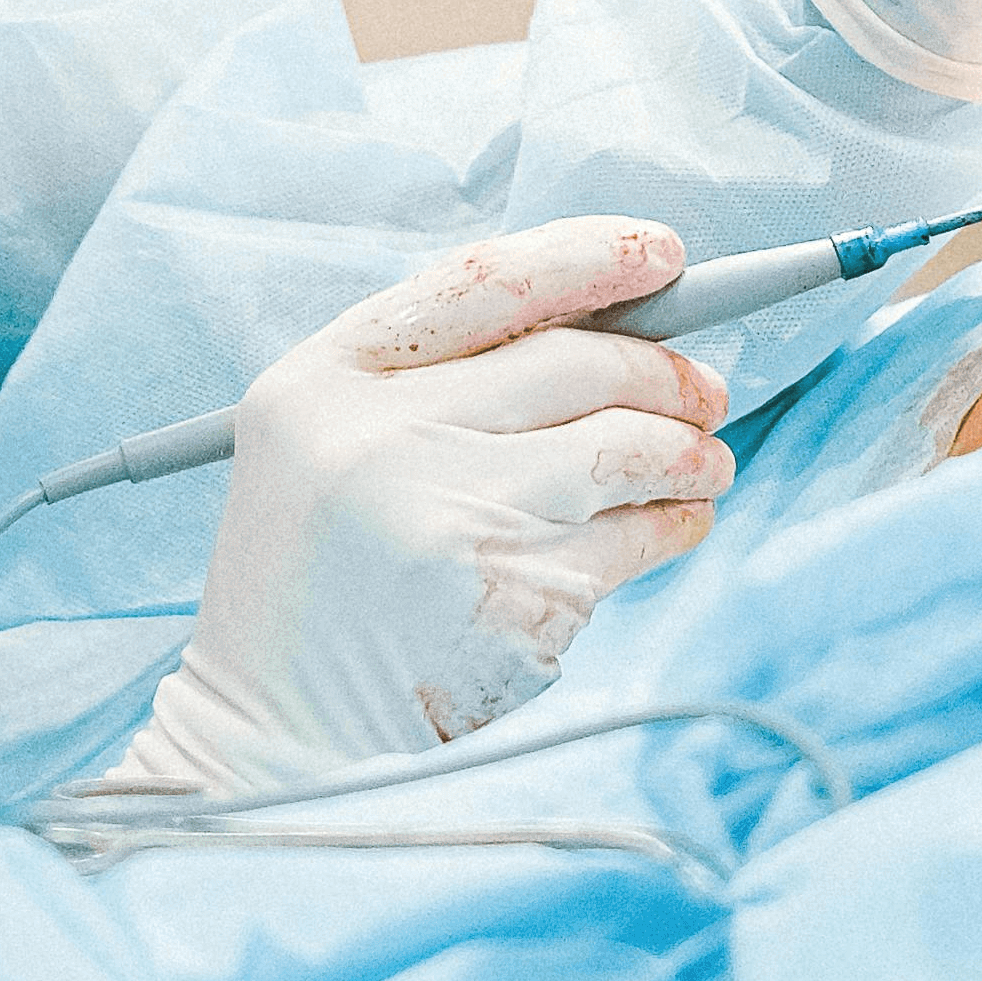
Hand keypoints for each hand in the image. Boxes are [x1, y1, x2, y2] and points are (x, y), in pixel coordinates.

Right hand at [109, 219, 734, 793]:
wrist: (273, 727)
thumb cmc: (317, 567)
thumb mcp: (327, 436)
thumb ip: (436, 369)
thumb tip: (610, 318)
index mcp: (326, 379)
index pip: (486, 279)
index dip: (591, 256)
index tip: (667, 254)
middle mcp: (383, 439)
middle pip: (574, 364)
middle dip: (664, 371)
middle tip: (707, 388)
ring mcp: (451, 522)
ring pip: (620, 450)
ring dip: (688, 450)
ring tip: (708, 459)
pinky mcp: (510, 603)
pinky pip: (626, 543)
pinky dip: (671, 525)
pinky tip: (680, 522)